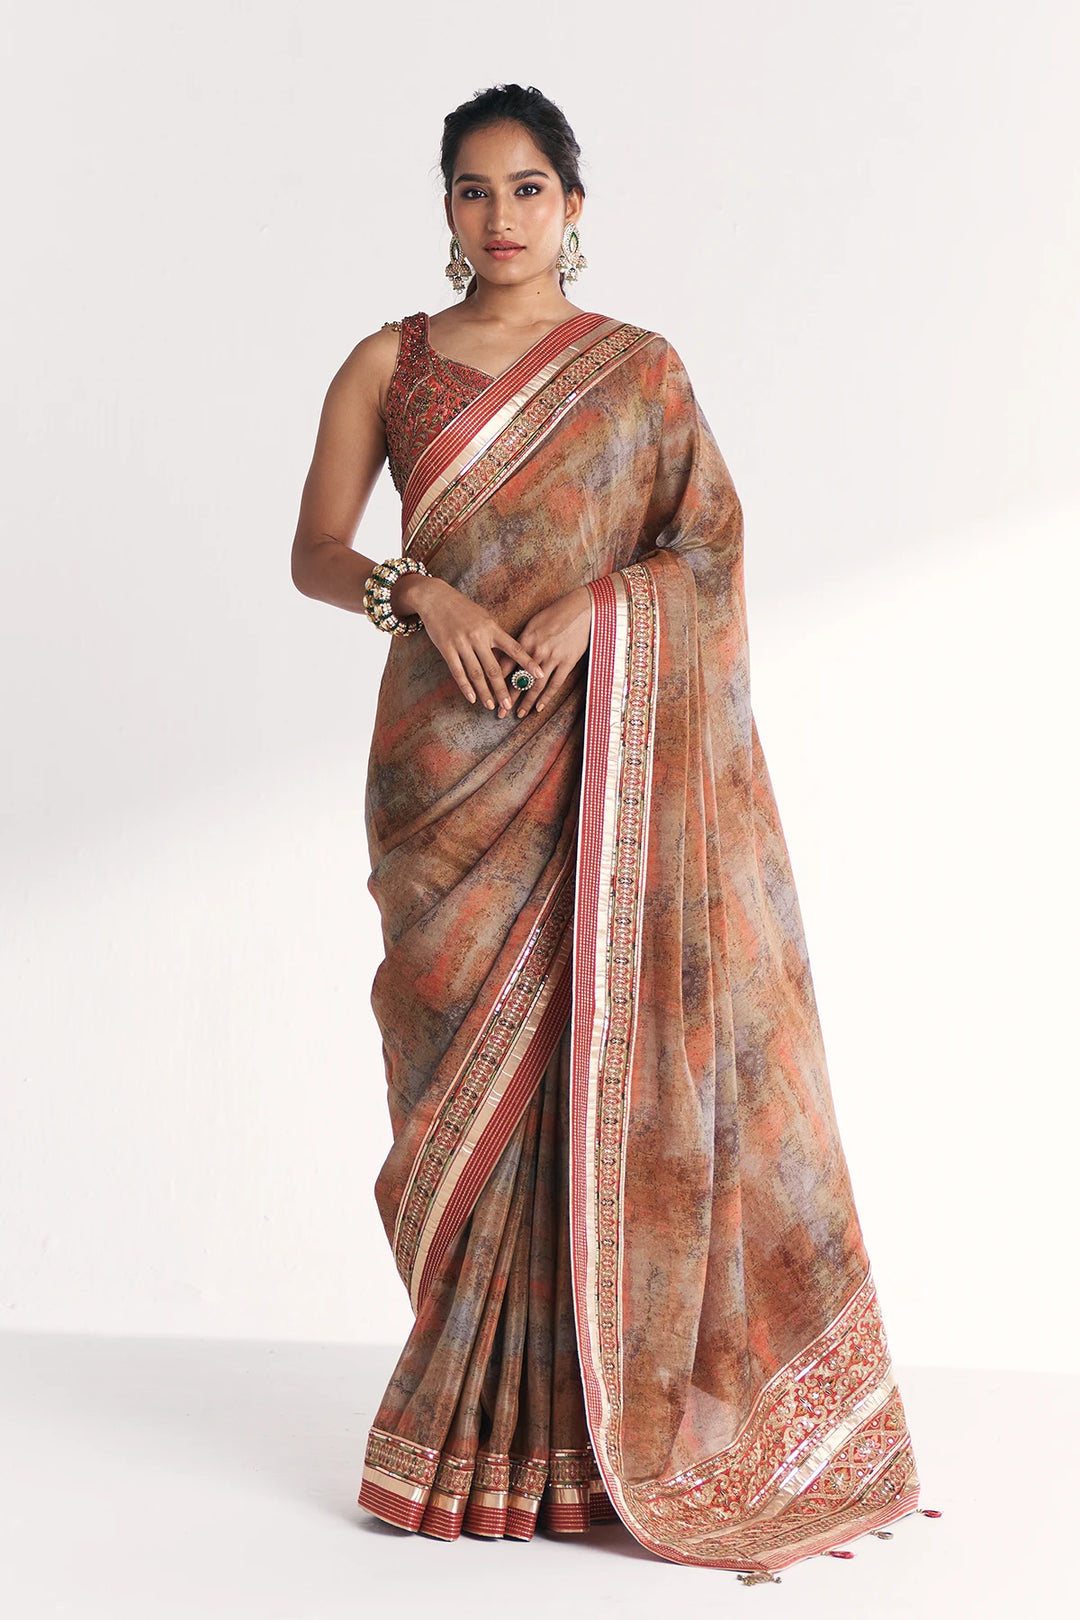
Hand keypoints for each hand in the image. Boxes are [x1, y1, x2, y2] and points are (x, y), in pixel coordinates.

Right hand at [391, 572, 545, 714]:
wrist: (436, 598)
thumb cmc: (462, 608)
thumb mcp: (484, 617)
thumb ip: (496, 635)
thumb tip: (510, 653)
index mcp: (492, 628)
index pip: (514, 648)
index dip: (527, 662)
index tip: (540, 675)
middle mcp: (478, 636)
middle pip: (494, 668)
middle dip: (502, 688)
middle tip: (509, 705)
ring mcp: (462, 643)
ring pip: (476, 673)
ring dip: (484, 692)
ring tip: (491, 705)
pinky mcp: (447, 648)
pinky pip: (458, 671)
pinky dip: (465, 687)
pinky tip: (471, 698)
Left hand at [491, 585, 591, 717]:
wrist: (581, 609)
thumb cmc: (555, 613)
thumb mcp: (533, 624)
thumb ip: (521, 641)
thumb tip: (508, 654)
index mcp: (525, 640)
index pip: (506, 665)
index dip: (495, 682)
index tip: (489, 694)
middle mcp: (536, 651)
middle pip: (518, 679)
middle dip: (507, 698)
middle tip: (499, 713)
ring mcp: (552, 658)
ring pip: (535, 685)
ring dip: (526, 702)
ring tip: (518, 714)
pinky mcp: (567, 662)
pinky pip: (555, 684)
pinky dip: (546, 697)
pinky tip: (539, 708)